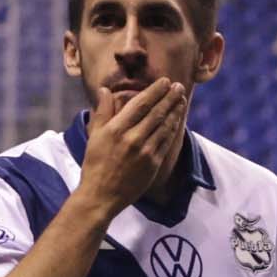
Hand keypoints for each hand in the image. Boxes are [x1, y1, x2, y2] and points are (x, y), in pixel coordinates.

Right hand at [74, 78, 188, 211]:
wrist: (101, 195)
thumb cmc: (95, 164)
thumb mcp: (94, 135)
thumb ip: (102, 111)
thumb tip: (104, 90)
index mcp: (116, 129)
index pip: (141, 104)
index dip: (155, 91)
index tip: (165, 81)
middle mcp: (133, 138)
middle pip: (156, 113)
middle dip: (170, 97)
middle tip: (179, 86)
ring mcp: (145, 152)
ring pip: (164, 127)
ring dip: (175, 111)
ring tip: (181, 100)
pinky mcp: (153, 164)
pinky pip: (167, 142)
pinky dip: (174, 129)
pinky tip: (178, 120)